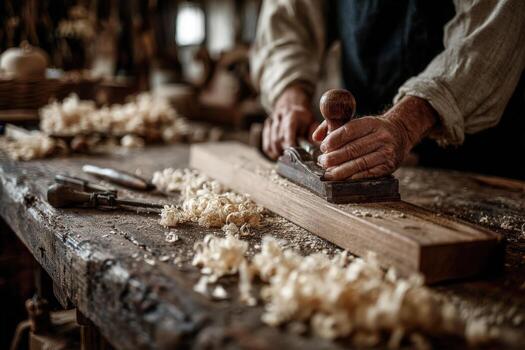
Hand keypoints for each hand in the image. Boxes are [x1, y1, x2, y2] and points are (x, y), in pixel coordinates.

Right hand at [263, 85, 317, 159]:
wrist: (291, 102)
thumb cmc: (303, 116)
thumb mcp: (311, 121)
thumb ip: (313, 134)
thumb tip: (317, 148)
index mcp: (292, 114)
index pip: (288, 130)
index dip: (290, 144)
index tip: (295, 155)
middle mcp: (280, 116)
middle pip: (279, 139)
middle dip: (285, 151)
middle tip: (293, 159)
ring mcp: (271, 121)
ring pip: (271, 142)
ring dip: (279, 153)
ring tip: (287, 158)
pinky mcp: (266, 127)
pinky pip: (266, 144)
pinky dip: (272, 153)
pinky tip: (278, 155)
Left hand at [312, 96, 436, 179]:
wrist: (400, 135)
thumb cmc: (371, 130)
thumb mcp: (357, 122)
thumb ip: (334, 125)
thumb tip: (315, 136)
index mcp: (372, 123)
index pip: (349, 130)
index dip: (333, 139)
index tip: (323, 147)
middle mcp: (382, 137)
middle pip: (353, 149)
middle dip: (334, 158)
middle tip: (322, 162)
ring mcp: (387, 153)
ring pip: (359, 163)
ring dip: (341, 170)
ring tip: (328, 173)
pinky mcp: (389, 167)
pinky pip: (368, 174)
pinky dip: (354, 177)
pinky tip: (343, 178)